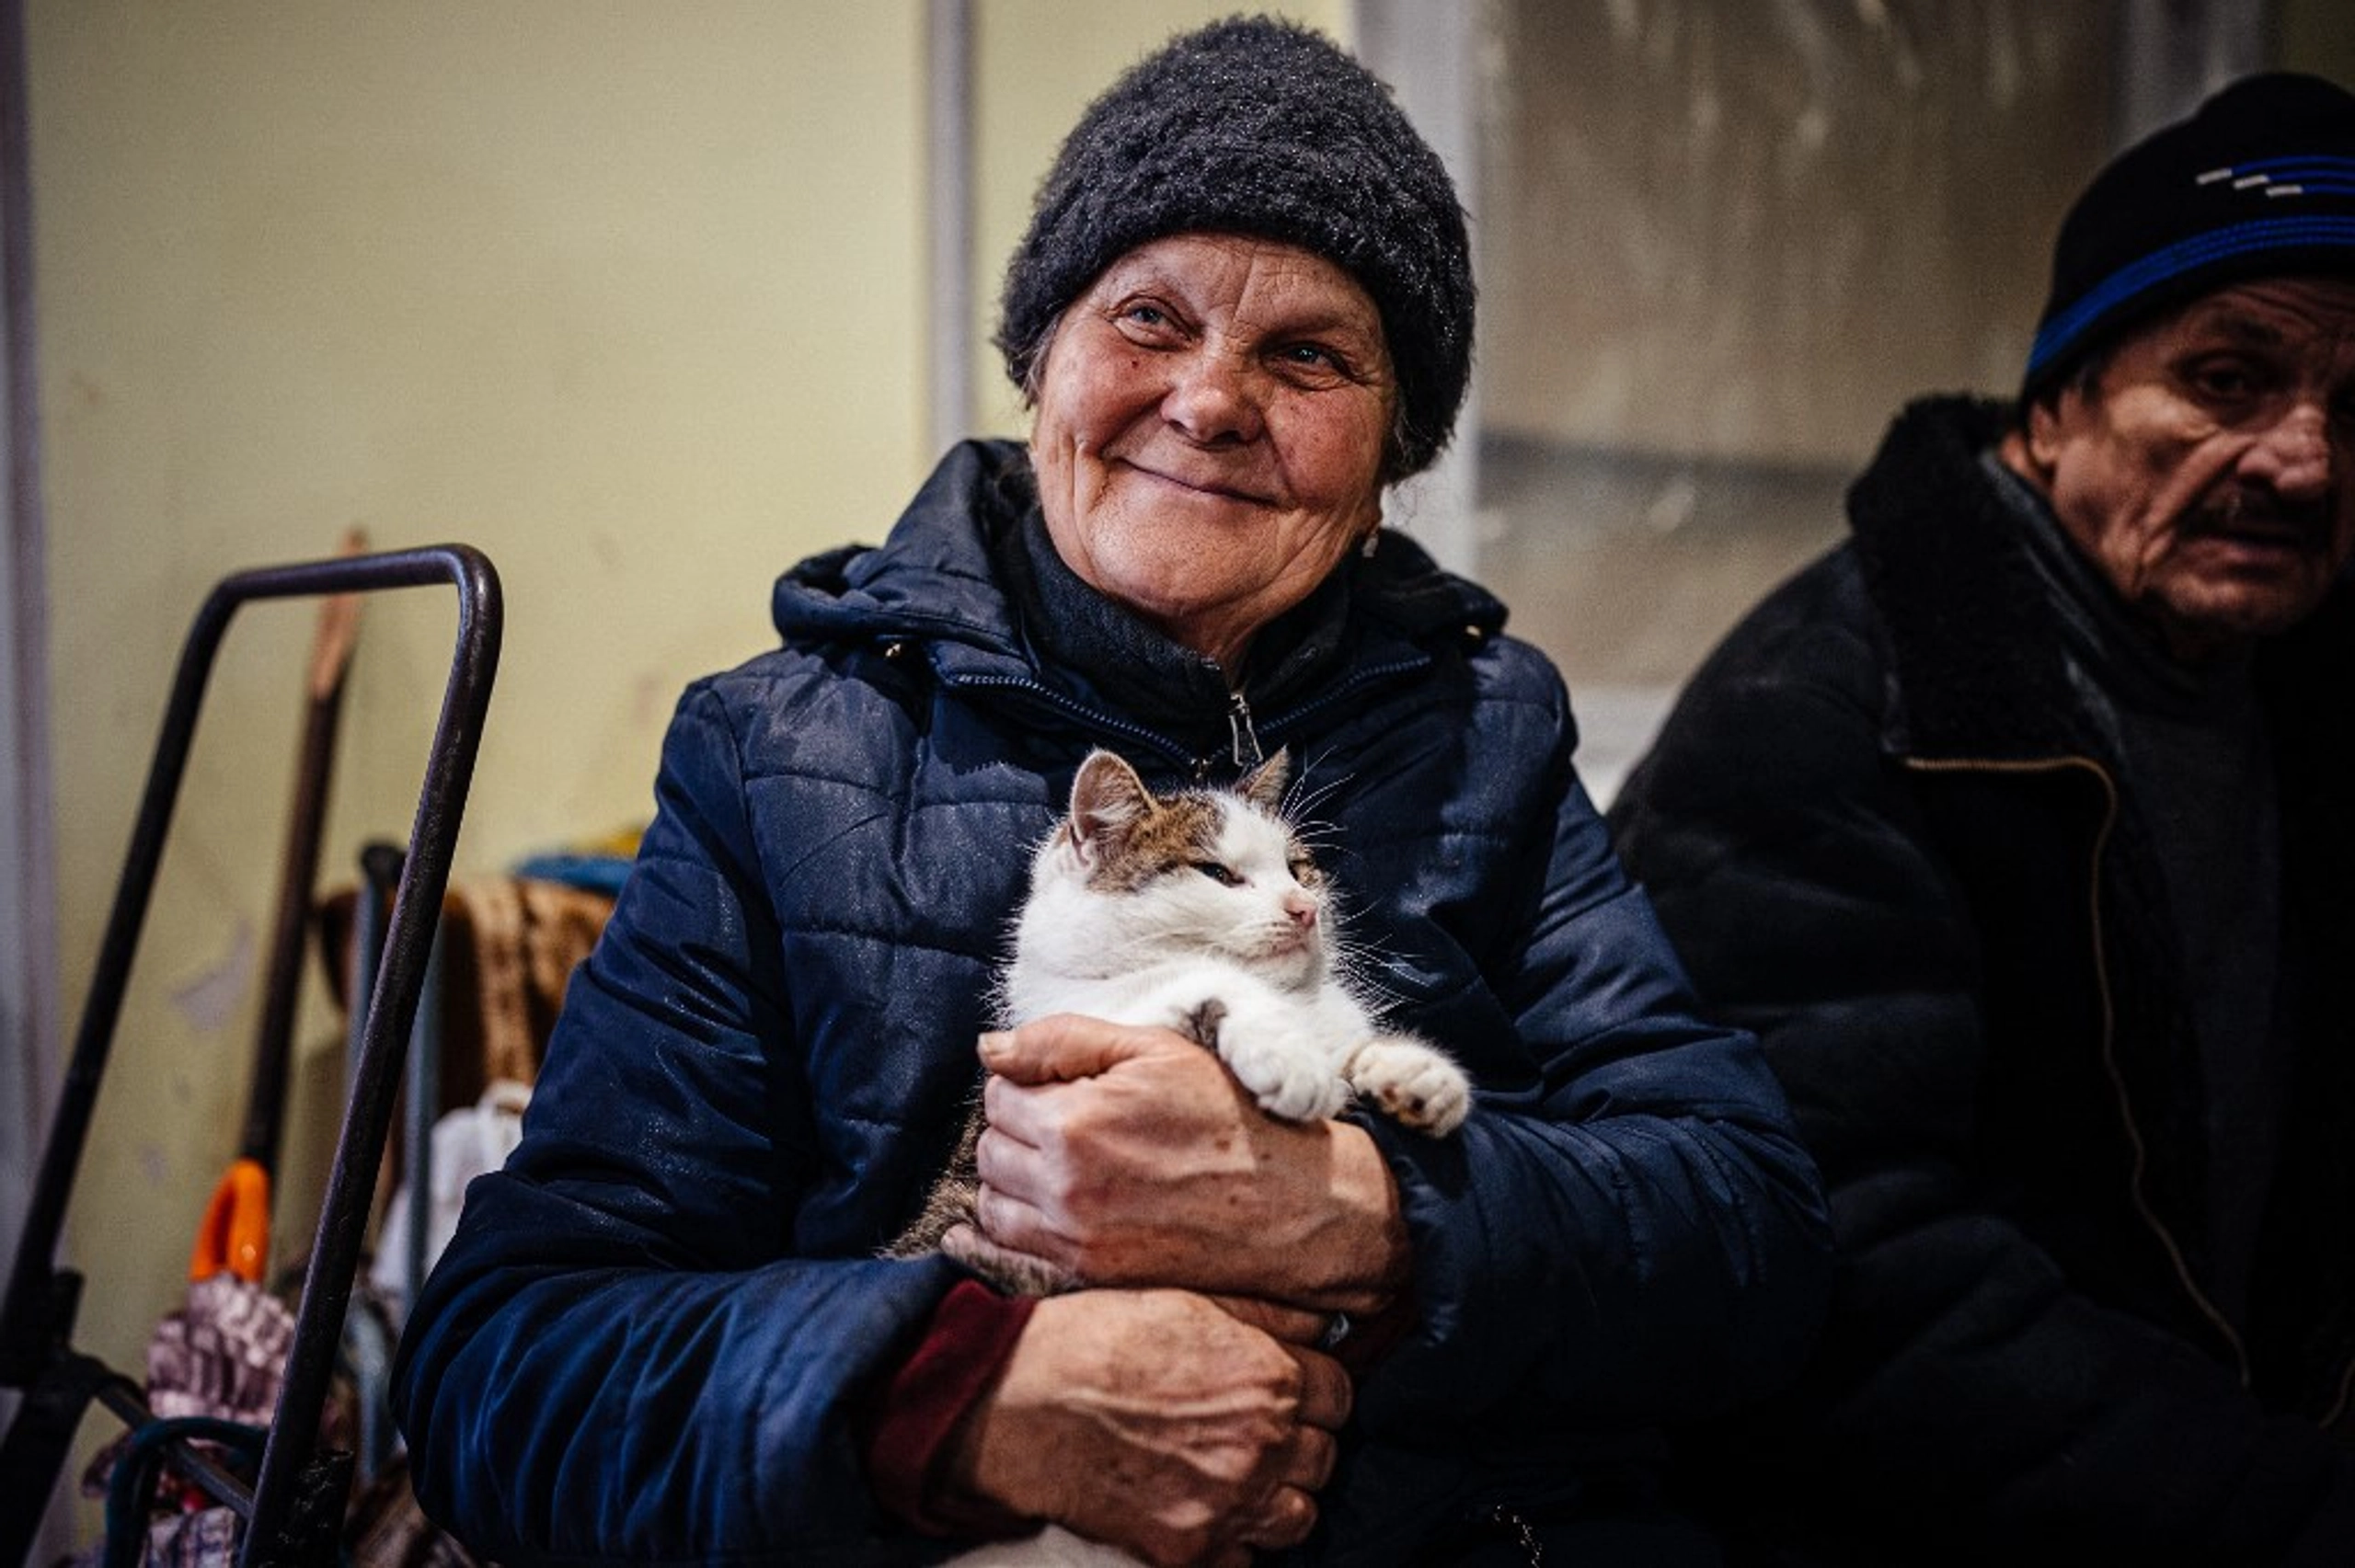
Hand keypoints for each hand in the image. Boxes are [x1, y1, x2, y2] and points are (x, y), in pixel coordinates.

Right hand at [949, 1288, 1350, 1565]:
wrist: (1024, 1400)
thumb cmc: (1102, 1339)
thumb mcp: (1192, 1301)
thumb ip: (1269, 1316)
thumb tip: (1323, 1323)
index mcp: (1271, 1378)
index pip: (1339, 1397)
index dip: (1315, 1392)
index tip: (1293, 1392)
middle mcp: (1262, 1445)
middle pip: (1324, 1460)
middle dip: (1299, 1445)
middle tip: (1260, 1433)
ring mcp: (1228, 1503)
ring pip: (1297, 1518)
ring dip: (1277, 1498)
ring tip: (1240, 1476)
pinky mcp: (1189, 1548)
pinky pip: (1243, 1561)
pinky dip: (1231, 1542)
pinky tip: (1203, 1508)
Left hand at [967, 1015, 1409, 1313]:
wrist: (1287, 1205)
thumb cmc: (1227, 1117)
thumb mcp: (1155, 1051)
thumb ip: (1063, 1040)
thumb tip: (989, 1049)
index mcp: (1074, 1122)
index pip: (998, 1094)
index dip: (1028, 1083)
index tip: (1064, 1087)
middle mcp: (1063, 1185)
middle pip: (989, 1149)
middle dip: (1017, 1129)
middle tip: (1066, 1123)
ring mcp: (1073, 1237)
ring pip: (993, 1202)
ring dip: (1013, 1178)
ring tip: (1063, 1164)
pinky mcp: (1086, 1273)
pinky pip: (1012, 1249)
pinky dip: (1020, 1224)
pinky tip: (1057, 1205)